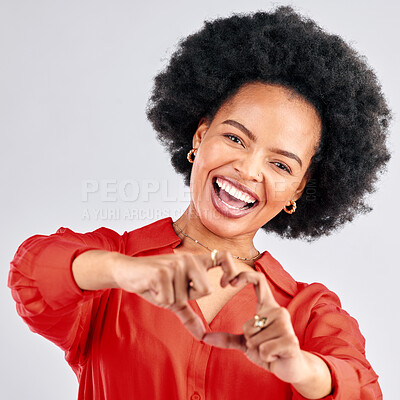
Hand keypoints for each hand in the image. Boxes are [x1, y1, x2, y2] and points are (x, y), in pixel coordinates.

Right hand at [111, 250, 237, 339]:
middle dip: (188, 297)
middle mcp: (188, 259)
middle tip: (171, 288)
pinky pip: (169, 299)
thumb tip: (202, 336)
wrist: (126, 271)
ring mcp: (175, 264)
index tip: (227, 284)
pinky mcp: (162, 272)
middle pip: (206, 290)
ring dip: (169, 299)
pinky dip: (158, 298)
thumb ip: (189, 315)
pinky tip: (151, 286)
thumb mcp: (174, 300)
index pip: (223, 256)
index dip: (231, 270)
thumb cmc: (152, 284)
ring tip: (159, 286)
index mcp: (195, 262)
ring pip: (184, 298)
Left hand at [202, 270, 310, 383]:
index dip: (243, 276)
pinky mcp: (290, 341)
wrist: (292, 368)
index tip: (229, 282)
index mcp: (268, 307)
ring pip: (254, 339)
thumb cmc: (269, 351)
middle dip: (249, 340)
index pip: (258, 280)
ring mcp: (286, 325)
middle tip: (263, 345)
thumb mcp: (246, 343)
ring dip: (258, 350)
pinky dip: (265, 357)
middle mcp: (278, 311)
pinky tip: (276, 356)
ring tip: (271, 350)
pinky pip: (263, 350)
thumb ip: (227, 339)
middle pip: (248, 324)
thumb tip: (204, 338)